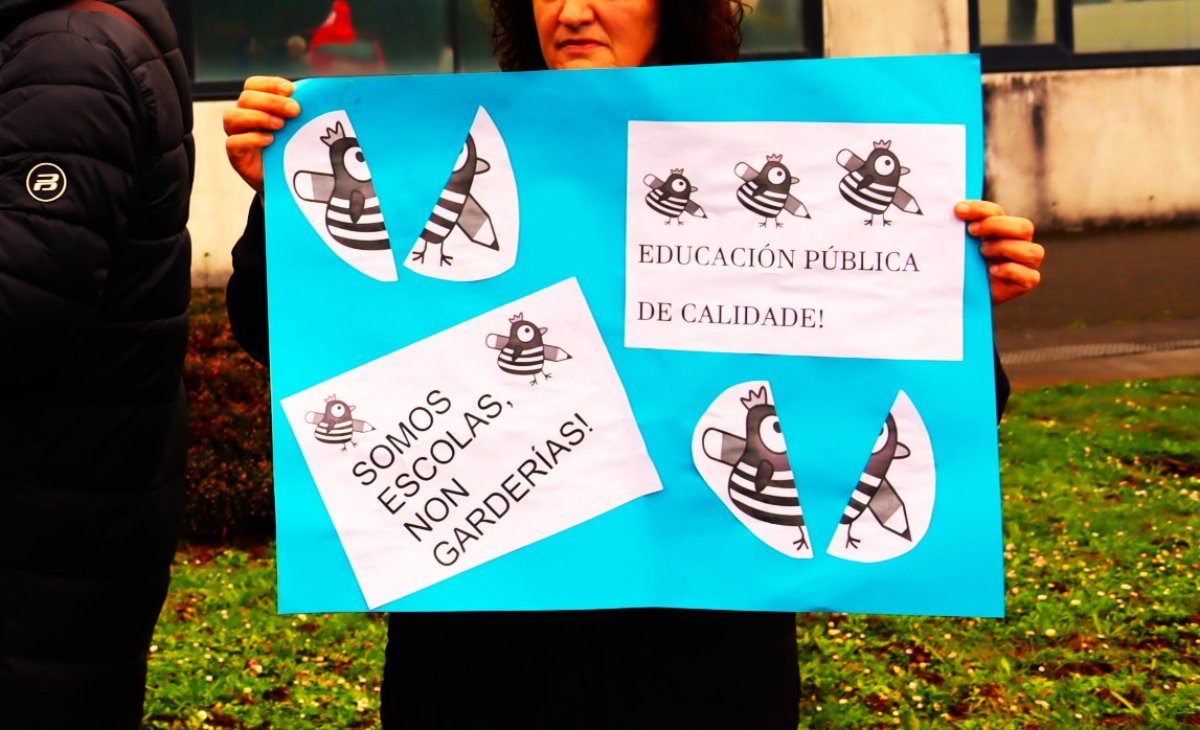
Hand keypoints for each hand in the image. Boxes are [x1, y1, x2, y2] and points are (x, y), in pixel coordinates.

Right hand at [224, 76, 300, 194]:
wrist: (283, 179)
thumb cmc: (289, 148)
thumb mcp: (295, 127)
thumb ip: (297, 111)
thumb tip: (314, 96)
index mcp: (255, 105)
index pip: (253, 85)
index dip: (269, 84)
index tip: (291, 89)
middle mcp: (242, 117)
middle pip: (246, 98)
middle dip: (272, 101)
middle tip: (295, 110)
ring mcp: (236, 135)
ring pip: (232, 116)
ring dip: (258, 116)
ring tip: (281, 125)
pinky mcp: (236, 155)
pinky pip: (233, 142)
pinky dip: (251, 138)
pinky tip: (269, 140)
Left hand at [955, 200, 1044, 304]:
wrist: (963, 295)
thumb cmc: (964, 268)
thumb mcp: (963, 247)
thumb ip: (964, 229)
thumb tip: (957, 209)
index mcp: (1003, 229)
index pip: (996, 212)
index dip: (980, 209)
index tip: (959, 211)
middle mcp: (1020, 244)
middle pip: (1024, 227)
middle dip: (996, 226)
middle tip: (972, 232)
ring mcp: (1026, 264)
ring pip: (1032, 251)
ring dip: (1004, 248)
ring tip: (983, 253)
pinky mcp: (1025, 283)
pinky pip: (1031, 276)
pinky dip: (1011, 270)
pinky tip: (993, 270)